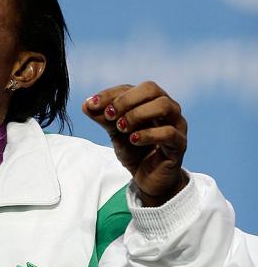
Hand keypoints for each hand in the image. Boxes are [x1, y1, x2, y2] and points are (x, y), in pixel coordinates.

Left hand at [82, 81, 188, 206]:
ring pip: (164, 106)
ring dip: (138, 114)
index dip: (110, 94)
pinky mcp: (179, 144)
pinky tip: (133, 140)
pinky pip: (168, 132)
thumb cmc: (135, 150)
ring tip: (122, 127)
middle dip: (126, 100)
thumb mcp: (115, 132)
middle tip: (109, 115)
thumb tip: (86, 104)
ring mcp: (177, 125)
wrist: (148, 178)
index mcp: (150, 101)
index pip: (130, 88)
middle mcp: (167, 108)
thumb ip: (103, 118)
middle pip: (151, 89)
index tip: (92, 104)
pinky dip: (148, 134)